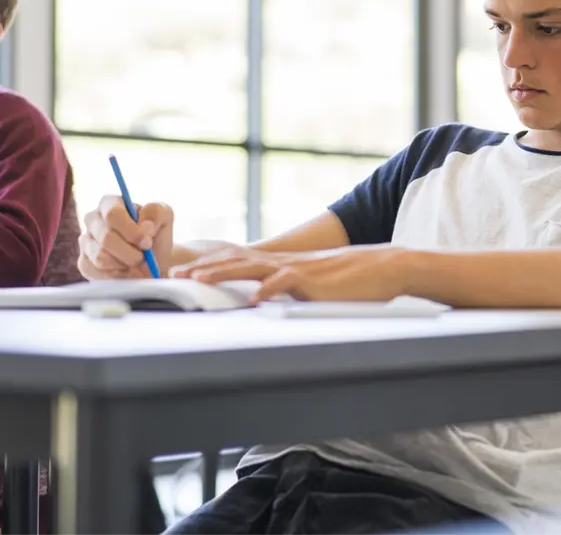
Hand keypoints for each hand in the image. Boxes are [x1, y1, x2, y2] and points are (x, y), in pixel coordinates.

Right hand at [78, 195, 174, 279]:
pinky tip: (126, 270)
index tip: (147, 243)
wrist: (153, 261)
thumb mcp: (164, 217)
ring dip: (126, 264)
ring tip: (136, 261)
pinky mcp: (84, 263)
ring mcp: (85, 241)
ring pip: (101, 257)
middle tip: (144, 256)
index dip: (131, 232)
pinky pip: (98, 272)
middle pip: (107, 238)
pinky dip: (118, 275)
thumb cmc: (156, 236)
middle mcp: (92, 219)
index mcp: (110, 203)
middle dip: (131, 252)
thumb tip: (144, 225)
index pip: (112, 214)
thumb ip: (156, 213)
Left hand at [168, 244, 411, 302]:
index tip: (186, 272)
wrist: (383, 266)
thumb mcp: (312, 282)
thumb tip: (267, 300)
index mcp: (282, 263)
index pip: (239, 260)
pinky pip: (287, 282)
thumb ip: (288, 287)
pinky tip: (255, 297)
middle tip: (178, 276)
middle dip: (205, 268)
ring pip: (253, 268)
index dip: (211, 265)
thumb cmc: (350, 279)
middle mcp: (285, 262)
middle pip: (237, 261)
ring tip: (201, 281)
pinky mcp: (314, 281)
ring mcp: (298, 269)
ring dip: (225, 273)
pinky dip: (270, 289)